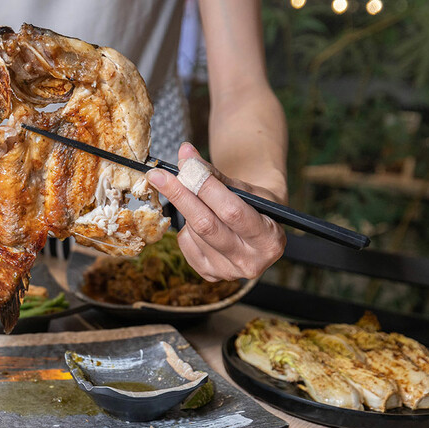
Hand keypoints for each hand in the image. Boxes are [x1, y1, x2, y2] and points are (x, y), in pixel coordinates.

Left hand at [146, 143, 285, 281]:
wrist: (258, 226)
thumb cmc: (254, 204)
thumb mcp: (244, 187)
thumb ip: (214, 173)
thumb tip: (185, 153)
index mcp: (270, 239)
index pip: (231, 211)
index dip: (205, 186)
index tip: (184, 166)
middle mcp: (252, 262)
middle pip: (206, 225)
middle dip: (180, 196)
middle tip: (158, 175)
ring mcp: (229, 272)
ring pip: (194, 233)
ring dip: (186, 209)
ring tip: (195, 198)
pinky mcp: (209, 274)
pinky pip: (186, 244)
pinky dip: (186, 227)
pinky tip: (198, 222)